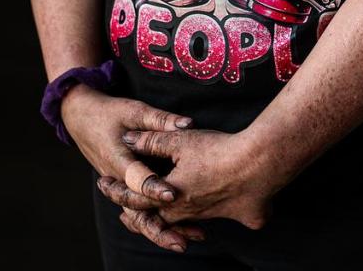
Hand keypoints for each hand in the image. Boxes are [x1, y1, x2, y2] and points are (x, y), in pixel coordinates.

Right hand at [61, 85, 206, 251]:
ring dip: (160, 230)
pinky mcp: (124, 188)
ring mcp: (119, 187)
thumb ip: (159, 120)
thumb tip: (186, 124)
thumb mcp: (134, 110)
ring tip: (185, 242)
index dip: (153, 187)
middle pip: (137, 210)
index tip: (172, 195)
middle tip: (183, 241)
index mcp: (118, 159)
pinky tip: (177, 230)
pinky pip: (138, 210)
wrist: (81, 118)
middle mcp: (117, 179)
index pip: (136, 178)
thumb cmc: (108, 112)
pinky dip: (155, 220)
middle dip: (159, 227)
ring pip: (138, 215)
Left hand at [98, 126, 277, 245]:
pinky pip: (210, 221)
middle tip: (123, 217)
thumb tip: (128, 138)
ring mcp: (210, 216)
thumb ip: (151, 139)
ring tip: (158, 223)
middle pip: (154, 218)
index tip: (104, 186)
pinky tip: (206, 219)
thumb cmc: (217, 151)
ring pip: (180, 223)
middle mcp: (187, 211)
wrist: (259, 164)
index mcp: (170, 195)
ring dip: (165, 223)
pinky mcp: (233, 215)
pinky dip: (197, 223)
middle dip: (137, 217)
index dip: (116, 191)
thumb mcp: (179, 140)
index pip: (134, 197)